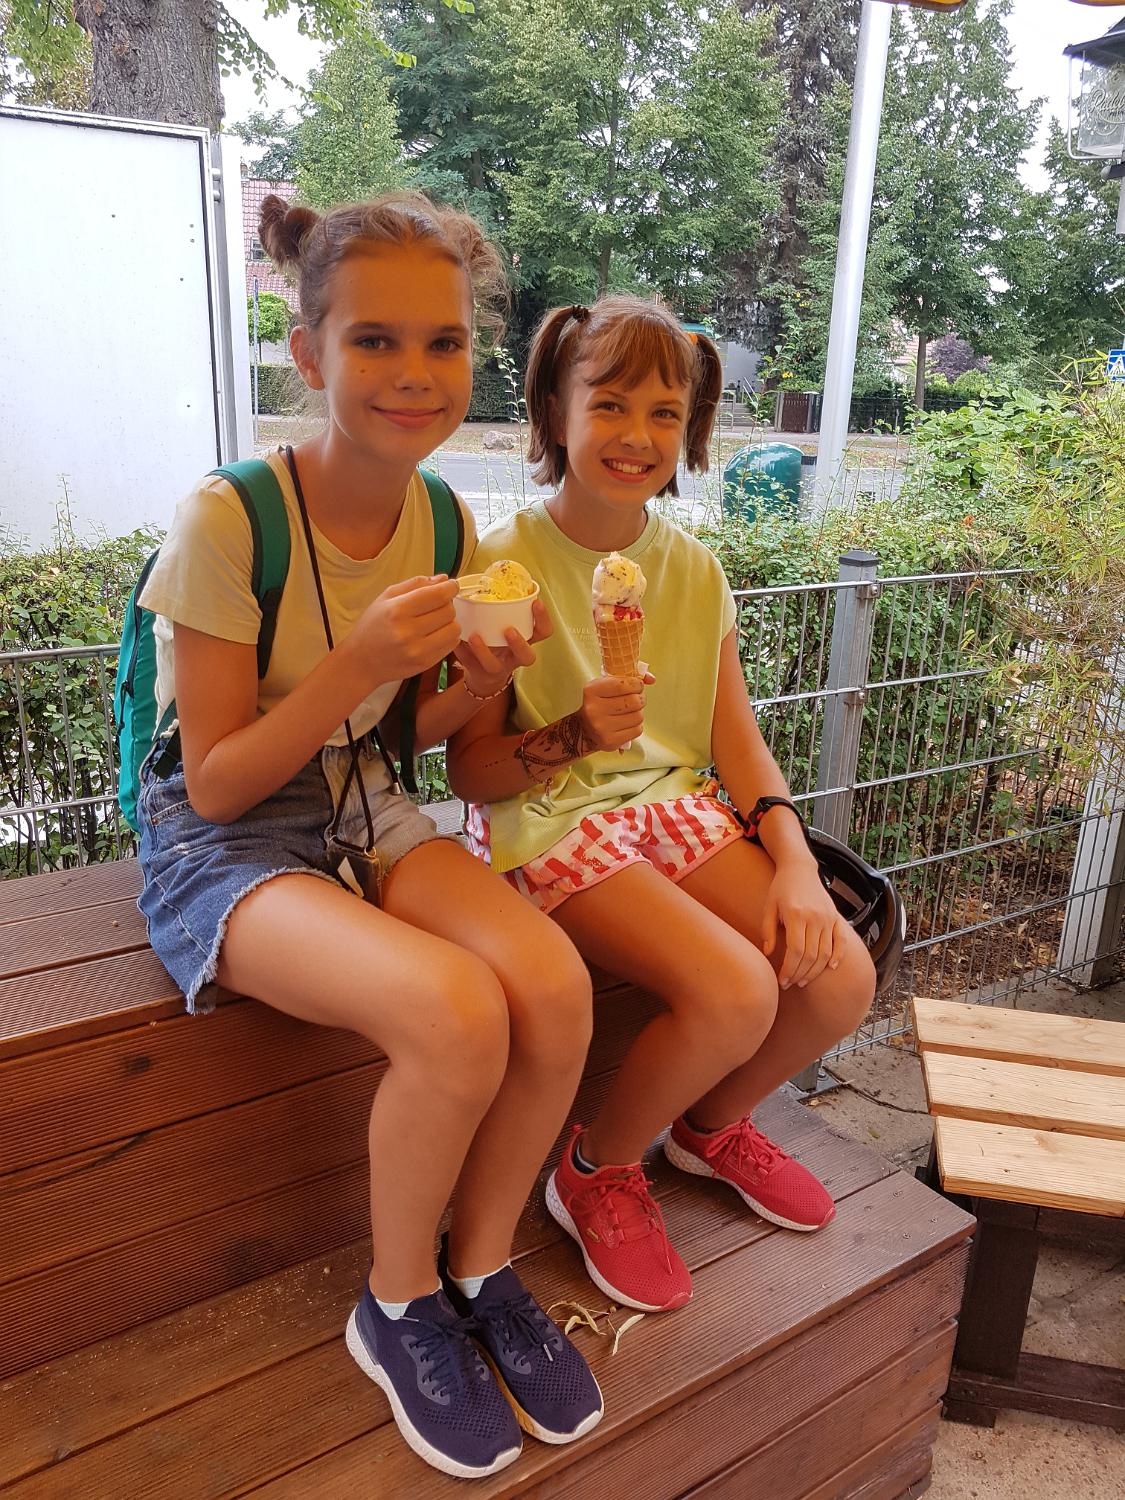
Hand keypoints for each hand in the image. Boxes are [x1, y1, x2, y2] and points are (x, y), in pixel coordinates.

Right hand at [351, 575, 461, 683]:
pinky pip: (451, 644)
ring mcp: (418, 650)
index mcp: (397, 610)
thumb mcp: (386, 597)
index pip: (437, 595)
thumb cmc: (373, 626)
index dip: (450, 588)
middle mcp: (408, 631)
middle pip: (448, 610)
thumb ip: (416, 584)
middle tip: (436, 605)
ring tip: (435, 621)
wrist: (361, 661)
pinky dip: (447, 636)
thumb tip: (444, 579)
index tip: (452, 586)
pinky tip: (434, 634)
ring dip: (449, 621)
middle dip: (446, 604)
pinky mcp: (425, 663)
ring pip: (454, 628)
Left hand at [454, 599, 552, 697]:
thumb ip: (499, 605)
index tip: (536, 602)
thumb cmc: (496, 639)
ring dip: (485, 651)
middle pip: (528, 656)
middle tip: (509, 630)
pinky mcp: (477, 673)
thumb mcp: (502, 622)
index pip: (543, 631)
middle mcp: (515, 656)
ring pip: (496, 666)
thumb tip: (484, 577)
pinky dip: (462, 651)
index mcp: (525, 639)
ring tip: (476, 637)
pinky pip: (470, 664)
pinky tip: (456, 640)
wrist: (483, 672)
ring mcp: (497, 668)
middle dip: (519, 643)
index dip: (543, 618)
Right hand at [578, 672, 649, 751]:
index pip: (623, 684)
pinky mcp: (610, 741)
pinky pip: (637, 730)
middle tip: (637, 699)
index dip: (637, 684)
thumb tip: (652, 679)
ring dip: (638, 713)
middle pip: (634, 701)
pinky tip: (627, 723)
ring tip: (630, 712)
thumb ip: (629, 678)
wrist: (584, 730)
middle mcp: (595, 709)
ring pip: (638, 716)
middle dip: (640, 698)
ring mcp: (602, 727)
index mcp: (592, 691)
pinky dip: (636, 725)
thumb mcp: (606, 685)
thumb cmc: (600, 703)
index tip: (637, 685)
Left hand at [761, 860, 848, 989]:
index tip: (782, 980)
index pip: (796, 951)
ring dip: (815, 970)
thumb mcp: (768, 907)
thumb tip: (768, 954)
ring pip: (826, 952)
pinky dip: (838, 956)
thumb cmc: (780, 889)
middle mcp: (815, 917)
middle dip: (800, 974)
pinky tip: (830, 968)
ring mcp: (828, 917)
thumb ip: (767, 931)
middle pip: (811, 956)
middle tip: (790, 983)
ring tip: (803, 980)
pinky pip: (841, 941)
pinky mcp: (836, 917)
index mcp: (796, 915)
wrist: (800, 869)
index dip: (789, 970)